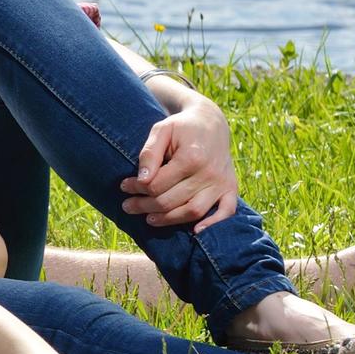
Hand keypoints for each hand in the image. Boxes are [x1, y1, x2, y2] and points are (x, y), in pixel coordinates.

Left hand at [124, 93, 239, 228]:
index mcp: (191, 157)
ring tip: (149, 219)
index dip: (136, 188)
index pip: (158, 184)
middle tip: (128, 206)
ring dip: (169, 220)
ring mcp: (222, 182)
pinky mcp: (231, 188)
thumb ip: (150, 153)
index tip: (124, 186)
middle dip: (145, 206)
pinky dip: (212, 224)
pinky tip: (194, 231)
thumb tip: (142, 180)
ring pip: (193, 211)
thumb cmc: (181, 127)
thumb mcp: (161, 130)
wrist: (211, 122)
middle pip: (172, 200)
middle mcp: (209, 173)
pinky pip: (226, 212)